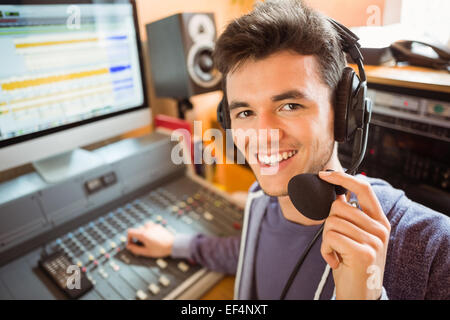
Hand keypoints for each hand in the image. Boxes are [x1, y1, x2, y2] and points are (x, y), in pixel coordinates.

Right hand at [126, 221, 173, 257]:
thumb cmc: (161, 249)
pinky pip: (150, 226)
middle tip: (141, 244)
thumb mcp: (146, 252)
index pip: (130, 232)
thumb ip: (136, 249)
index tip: (132, 244)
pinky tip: (153, 237)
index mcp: (143, 234)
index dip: (128, 238)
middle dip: (137, 237)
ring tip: (147, 240)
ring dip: (143, 232)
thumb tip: (129, 247)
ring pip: (143, 227)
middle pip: (137, 230)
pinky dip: (149, 230)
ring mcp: (153, 226)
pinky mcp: (158, 226)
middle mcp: (147, 228)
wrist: (173, 244)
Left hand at [318, 171, 390, 299]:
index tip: (325, 174)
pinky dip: (325, 250)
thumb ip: (351, 216)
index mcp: (379, 221)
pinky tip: (335, 261)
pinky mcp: (363, 252)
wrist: (359, 294)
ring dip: (326, 240)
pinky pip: (330, 237)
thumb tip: (338, 193)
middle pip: (339, 206)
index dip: (343, 178)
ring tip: (337, 253)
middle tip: (336, 243)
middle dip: (329, 224)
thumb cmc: (352, 264)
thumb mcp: (356, 236)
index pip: (364, 188)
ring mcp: (374, 241)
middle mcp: (380, 229)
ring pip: (331, 222)